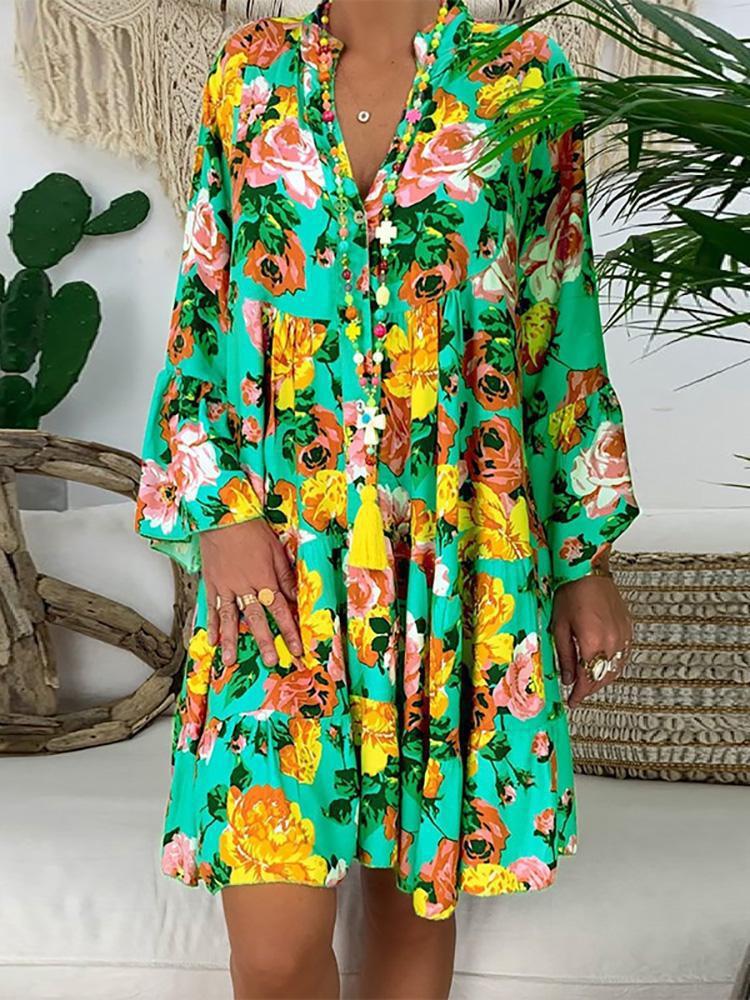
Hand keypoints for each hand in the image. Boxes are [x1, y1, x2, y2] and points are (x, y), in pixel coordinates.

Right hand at [200, 519, 300, 667]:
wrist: (223, 516)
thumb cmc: (251, 529)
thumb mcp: (276, 550)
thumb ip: (285, 576)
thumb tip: (296, 596)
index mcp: (264, 578)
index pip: (280, 610)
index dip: (289, 630)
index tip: (295, 648)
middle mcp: (245, 586)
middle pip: (256, 619)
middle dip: (265, 642)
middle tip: (271, 661)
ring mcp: (226, 586)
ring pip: (229, 618)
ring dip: (231, 641)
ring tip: (230, 661)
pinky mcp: (211, 583)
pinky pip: (211, 607)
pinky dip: (211, 625)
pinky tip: (212, 640)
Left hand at [551, 572, 632, 711]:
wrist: (588, 571)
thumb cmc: (570, 593)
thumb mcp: (559, 626)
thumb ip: (564, 655)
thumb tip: (567, 678)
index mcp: (593, 643)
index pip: (588, 680)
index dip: (580, 694)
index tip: (572, 701)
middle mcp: (612, 642)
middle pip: (603, 677)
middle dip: (590, 688)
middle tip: (577, 693)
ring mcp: (623, 636)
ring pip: (616, 669)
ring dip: (602, 679)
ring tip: (588, 681)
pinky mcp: (628, 629)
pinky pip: (623, 656)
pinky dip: (613, 665)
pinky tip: (603, 665)